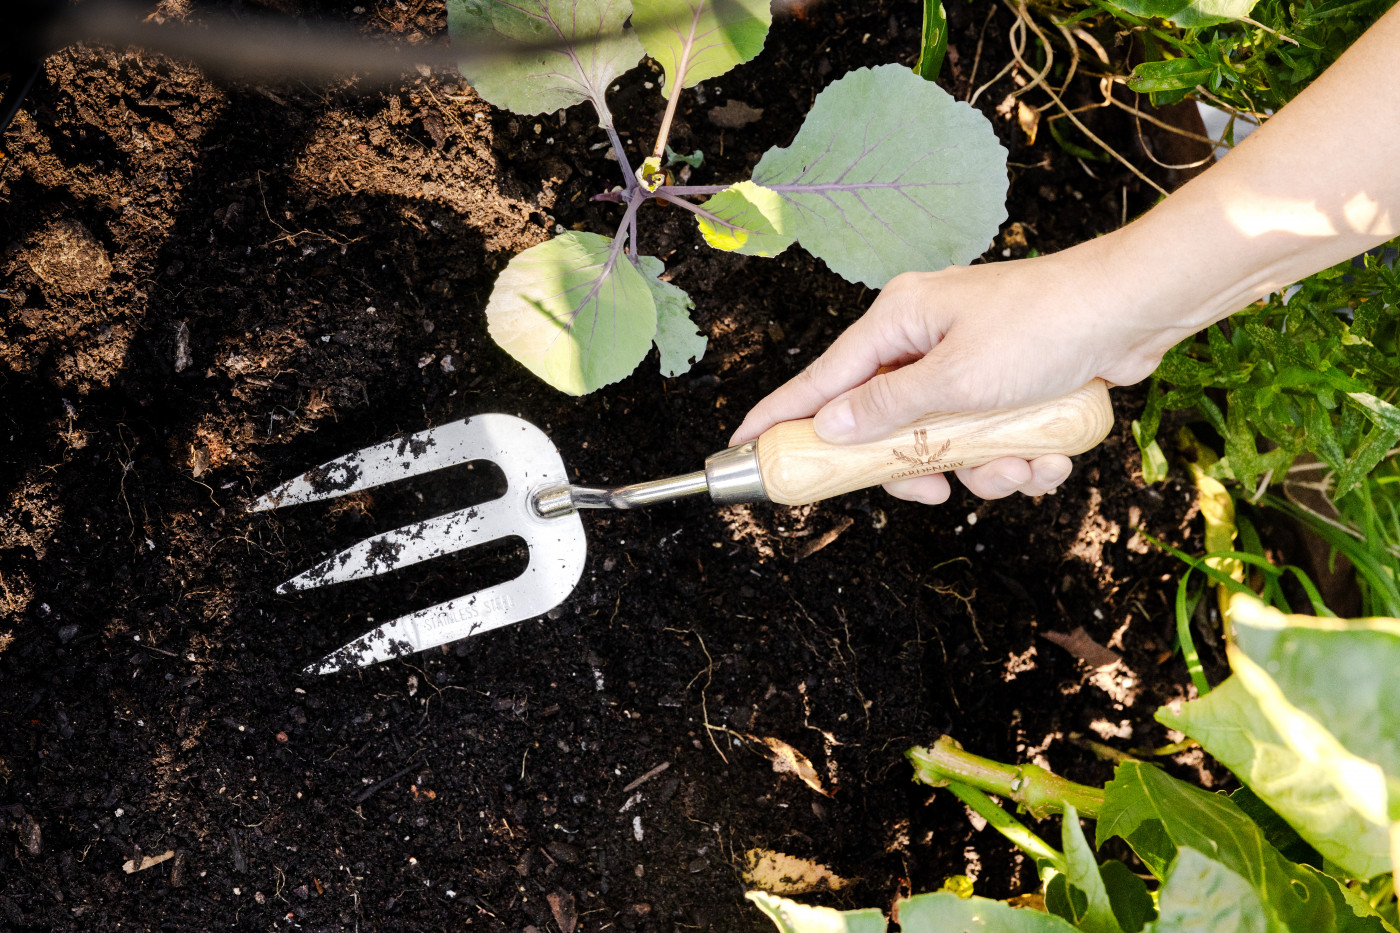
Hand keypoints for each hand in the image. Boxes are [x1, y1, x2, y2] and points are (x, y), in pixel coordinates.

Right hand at [730, 246, 1178, 504]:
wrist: (1136, 309)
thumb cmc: (1046, 326)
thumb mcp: (957, 379)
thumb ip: (889, 409)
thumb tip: (831, 425)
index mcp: (900, 321)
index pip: (823, 378)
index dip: (783, 414)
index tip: (745, 444)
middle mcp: (927, 338)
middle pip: (886, 424)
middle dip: (919, 465)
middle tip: (933, 489)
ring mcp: (969, 361)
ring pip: (946, 442)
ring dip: (984, 469)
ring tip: (1022, 464)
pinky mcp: (1008, 383)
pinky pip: (990, 439)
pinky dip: (1017, 458)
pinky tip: (1049, 455)